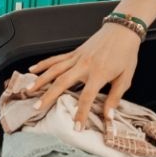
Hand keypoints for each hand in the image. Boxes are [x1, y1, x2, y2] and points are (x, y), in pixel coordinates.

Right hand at [26, 21, 142, 125]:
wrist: (123, 29)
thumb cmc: (126, 53)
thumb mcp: (126, 77)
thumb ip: (115, 97)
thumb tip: (108, 116)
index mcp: (99, 73)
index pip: (86, 97)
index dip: (81, 113)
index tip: (76, 127)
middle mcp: (84, 65)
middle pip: (62, 82)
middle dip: (48, 96)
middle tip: (37, 107)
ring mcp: (77, 57)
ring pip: (55, 69)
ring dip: (40, 80)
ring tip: (29, 90)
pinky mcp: (75, 52)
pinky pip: (56, 58)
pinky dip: (43, 64)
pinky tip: (33, 69)